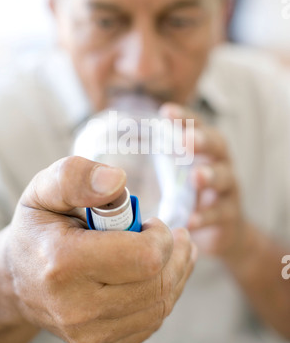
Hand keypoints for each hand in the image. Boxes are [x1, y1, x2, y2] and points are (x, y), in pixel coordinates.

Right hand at [6, 156, 195, 342]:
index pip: (145, 257)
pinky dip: (163, 295)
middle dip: (175, 254)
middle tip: (172, 235)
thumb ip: (76, 177)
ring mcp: (88, 334)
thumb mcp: (45, 191)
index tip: (151, 222)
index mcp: (63, 263)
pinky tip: (157, 275)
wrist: (18, 280)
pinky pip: (151, 322)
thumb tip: (117, 180)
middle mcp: (76, 308)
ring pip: (161, 305)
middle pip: (158, 284)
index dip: (161, 236)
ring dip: (175, 274)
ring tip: (172, 251)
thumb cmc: (37, 230)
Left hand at [160, 103, 245, 258]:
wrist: (219, 230)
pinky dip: (206, 216)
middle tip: (186, 140)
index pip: (196, 125)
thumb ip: (156, 160)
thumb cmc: (189, 194)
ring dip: (210, 175)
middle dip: (202, 141)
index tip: (165, 112)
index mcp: (204, 148)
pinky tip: (191, 220)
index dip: (184, 117)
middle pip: (217, 145)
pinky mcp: (230, 215)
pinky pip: (220, 213)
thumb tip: (113, 153)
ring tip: (196, 177)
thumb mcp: (174, 174)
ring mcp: (227, 189)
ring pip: (224, 178)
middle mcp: (219, 162)